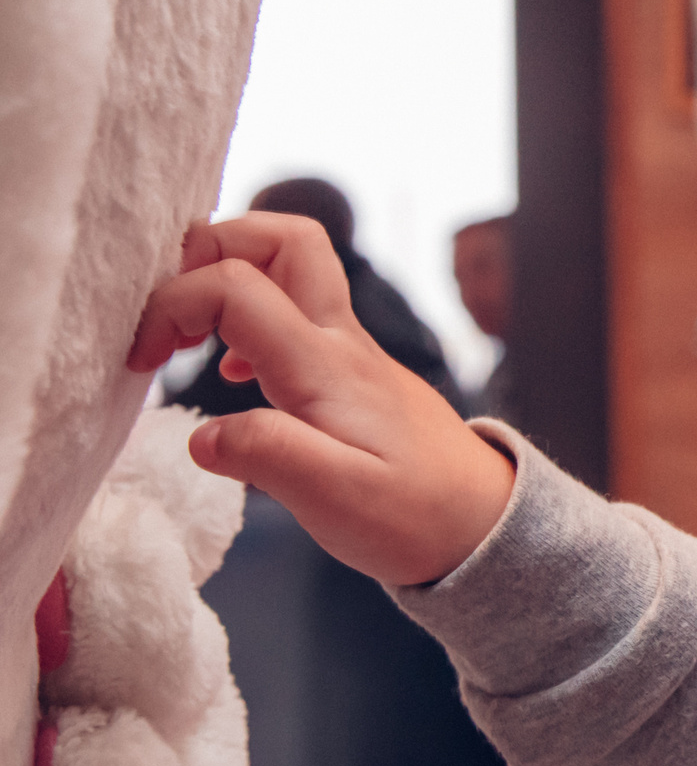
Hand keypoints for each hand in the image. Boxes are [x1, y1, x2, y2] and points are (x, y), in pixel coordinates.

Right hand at [128, 216, 516, 585]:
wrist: (485, 527)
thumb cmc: (417, 516)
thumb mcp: (337, 500)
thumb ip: (267, 458)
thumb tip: (201, 433)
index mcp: (326, 365)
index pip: (236, 285)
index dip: (174, 304)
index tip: (143, 360)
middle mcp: (341, 343)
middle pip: (283, 238)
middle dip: (211, 249)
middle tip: (170, 312)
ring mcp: (351, 352)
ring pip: (293, 268)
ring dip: (231, 279)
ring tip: (189, 339)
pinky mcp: (353, 373)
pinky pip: (299, 313)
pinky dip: (253, 320)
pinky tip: (237, 374)